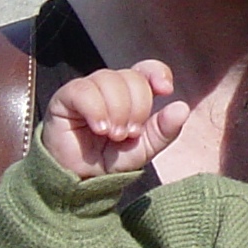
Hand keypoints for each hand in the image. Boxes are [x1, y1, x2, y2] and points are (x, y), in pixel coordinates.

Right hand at [44, 62, 188, 178]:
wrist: (79, 179)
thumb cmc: (111, 160)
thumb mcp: (144, 149)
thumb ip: (163, 130)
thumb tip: (182, 107)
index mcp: (131, 93)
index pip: (147, 68)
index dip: (157, 73)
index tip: (165, 90)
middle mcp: (110, 86)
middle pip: (131, 77)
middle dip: (137, 107)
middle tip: (130, 134)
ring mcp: (87, 89)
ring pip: (108, 79)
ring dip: (117, 110)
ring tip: (114, 135)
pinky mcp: (65, 98)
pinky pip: (83, 90)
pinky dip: (96, 110)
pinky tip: (99, 128)